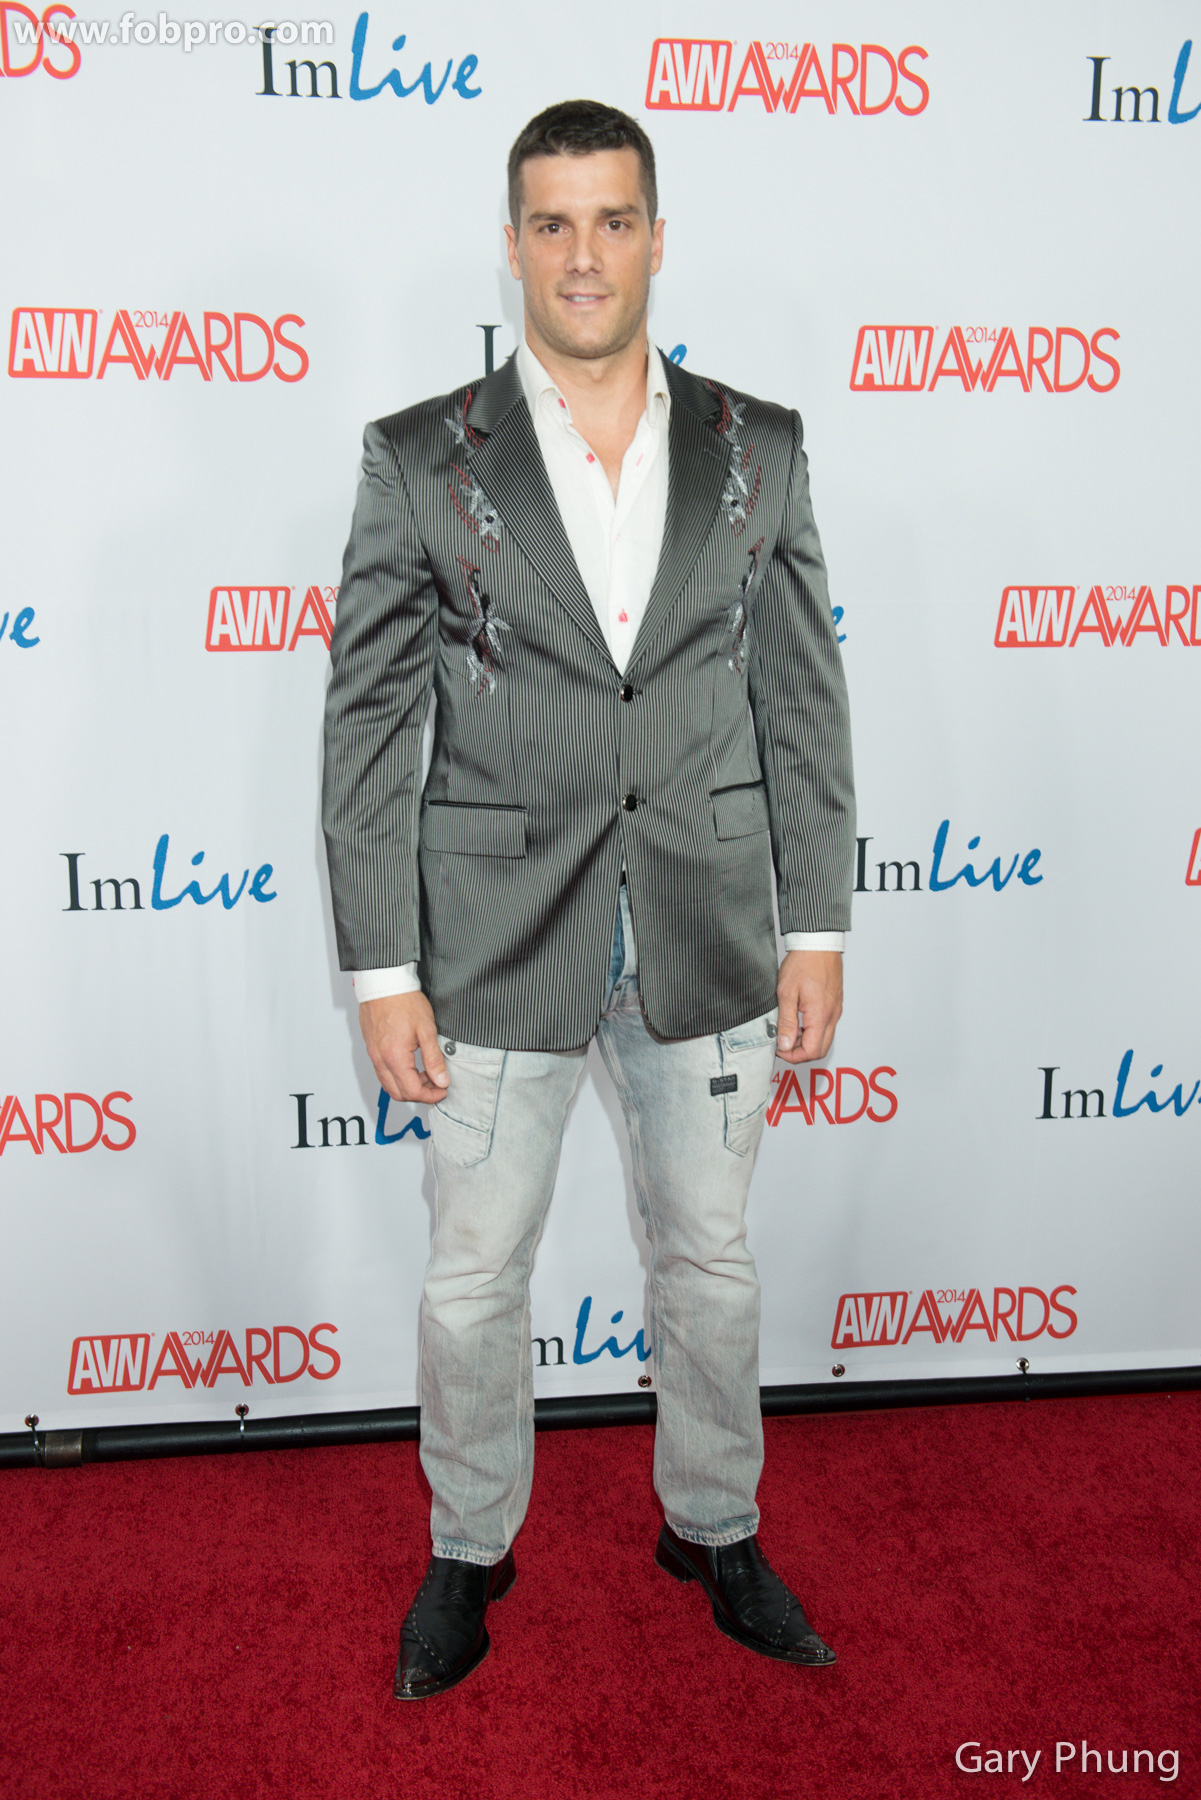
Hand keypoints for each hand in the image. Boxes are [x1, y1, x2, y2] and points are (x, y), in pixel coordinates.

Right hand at [358, 991, 448, 1105]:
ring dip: (408, 1086)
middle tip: (436, 1084)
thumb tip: (441, 1080)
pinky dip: (397, 1077)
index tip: (442, 1090)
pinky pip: (382, 1073)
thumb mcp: (427, 1030)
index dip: (430, 1095)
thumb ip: (434, 1059)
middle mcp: (380, 1060)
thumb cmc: (404, 1001)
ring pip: (388, 1085)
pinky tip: (411, 1065)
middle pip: (398, 1094)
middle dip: (419, 1094)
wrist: (384, 984)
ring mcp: (373, 1055)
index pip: (412, 1091)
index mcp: (395, 1058)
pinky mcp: (371, 1049)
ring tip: (426, 1073)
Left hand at [776, 950, 842, 1063]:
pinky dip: (812, 1031)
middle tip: (783, 1044)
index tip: (779, 1048)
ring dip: (806, 1041)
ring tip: (788, 1030)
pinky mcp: (834, 1004)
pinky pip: (826, 1026)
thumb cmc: (804, 963)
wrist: (818, 944)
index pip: (811, 1051)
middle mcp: (832, 1016)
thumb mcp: (786, 993)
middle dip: (800, 1053)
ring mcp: (835, 1011)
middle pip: (820, 1050)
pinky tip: (798, 1020)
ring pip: (824, 1039)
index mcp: (820, 1016)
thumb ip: (786, 1022)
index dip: (793, 1056)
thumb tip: (785, 1044)